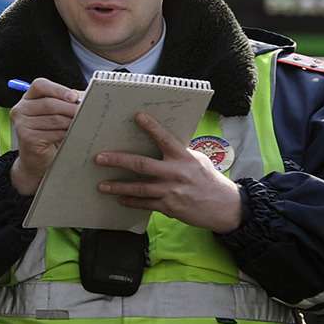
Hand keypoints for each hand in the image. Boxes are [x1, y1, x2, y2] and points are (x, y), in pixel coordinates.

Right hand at [9, 77, 81, 195]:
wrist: (38, 159)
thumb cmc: (50, 133)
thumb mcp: (57, 114)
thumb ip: (67, 102)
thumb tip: (86, 96)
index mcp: (28, 98)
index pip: (40, 85)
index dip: (58, 90)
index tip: (74, 97)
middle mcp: (21, 109)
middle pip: (49, 103)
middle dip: (70, 108)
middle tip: (86, 112)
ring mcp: (22, 124)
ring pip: (53, 119)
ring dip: (70, 122)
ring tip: (81, 124)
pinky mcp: (27, 138)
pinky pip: (52, 133)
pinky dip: (65, 134)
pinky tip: (71, 136)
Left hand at [95, 112, 242, 232]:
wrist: (224, 207)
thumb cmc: (209, 180)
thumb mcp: (197, 160)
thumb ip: (179, 153)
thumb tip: (160, 143)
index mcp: (184, 157)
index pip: (165, 138)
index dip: (151, 127)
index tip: (137, 116)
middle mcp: (175, 173)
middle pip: (142, 165)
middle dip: (118, 160)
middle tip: (99, 158)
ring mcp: (171, 191)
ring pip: (139, 187)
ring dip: (118, 187)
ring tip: (102, 185)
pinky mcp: (169, 207)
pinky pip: (145, 203)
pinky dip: (131, 201)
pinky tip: (120, 199)